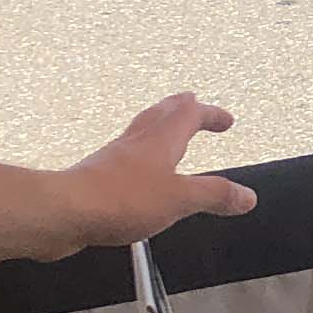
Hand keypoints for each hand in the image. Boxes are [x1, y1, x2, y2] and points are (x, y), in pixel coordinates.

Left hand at [55, 93, 257, 249]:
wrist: (65, 212)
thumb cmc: (120, 200)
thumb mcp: (180, 200)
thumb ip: (215, 195)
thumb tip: (247, 196)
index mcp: (161, 141)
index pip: (190, 115)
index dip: (210, 115)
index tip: (226, 120)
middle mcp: (137, 143)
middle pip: (160, 114)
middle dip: (180, 107)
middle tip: (191, 101)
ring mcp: (114, 158)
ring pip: (140, 131)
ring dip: (158, 125)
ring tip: (166, 128)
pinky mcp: (98, 178)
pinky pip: (125, 157)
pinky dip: (140, 155)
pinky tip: (138, 170)